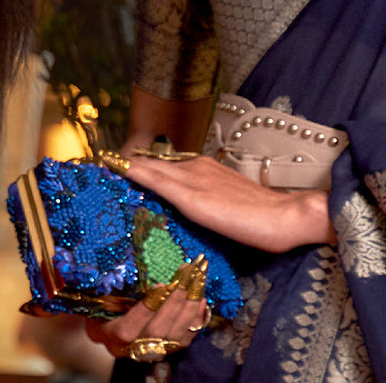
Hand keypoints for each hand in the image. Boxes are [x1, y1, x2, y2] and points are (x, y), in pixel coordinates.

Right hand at [86, 281, 207, 360]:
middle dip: (175, 300)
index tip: (161, 284)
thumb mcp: (102, 292)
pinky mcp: (167, 349)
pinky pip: (186, 337)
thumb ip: (113, 282)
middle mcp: (130, 348)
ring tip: (198, 279)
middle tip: (188, 274)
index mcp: (109, 335)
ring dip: (190, 305)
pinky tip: (202, 297)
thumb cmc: (104, 301)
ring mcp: (151, 351)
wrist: (109, 323)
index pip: (129, 329)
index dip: (146, 308)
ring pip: (175, 336)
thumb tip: (130, 253)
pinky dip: (196, 318)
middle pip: (157, 331)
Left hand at [121, 153, 334, 252]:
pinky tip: (118, 171)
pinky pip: (157, 181)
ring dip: (126, 168)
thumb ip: (205, 208)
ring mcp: (194, 179)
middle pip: (153, 164)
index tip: (115, 172)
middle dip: (126, 167)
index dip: (140, 169)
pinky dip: (136, 174)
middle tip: (100, 170)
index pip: (164, 166)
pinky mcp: (193, 196)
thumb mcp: (226, 210)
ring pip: (151, 168)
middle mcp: (197, 167)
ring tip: (101, 167)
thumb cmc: (263, 219)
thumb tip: (185, 222)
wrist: (285, 217)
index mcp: (206, 169)